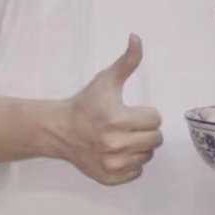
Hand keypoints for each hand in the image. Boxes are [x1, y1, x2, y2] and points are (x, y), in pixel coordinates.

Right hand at [41, 35, 162, 185]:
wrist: (59, 130)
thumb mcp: (107, 79)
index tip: (130, 111)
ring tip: (123, 137)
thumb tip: (136, 37)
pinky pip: (136, 173)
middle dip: (145, 130)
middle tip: (129, 125)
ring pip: (147, 156)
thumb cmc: (86, 103)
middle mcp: (115, 144)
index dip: (145, 113)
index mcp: (118, 119)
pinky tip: (118, 152)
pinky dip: (131, 163)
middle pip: (155, 140)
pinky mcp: (108, 177)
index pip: (155, 119)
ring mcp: (112, 164)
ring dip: (139, 147)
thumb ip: (128, 61)